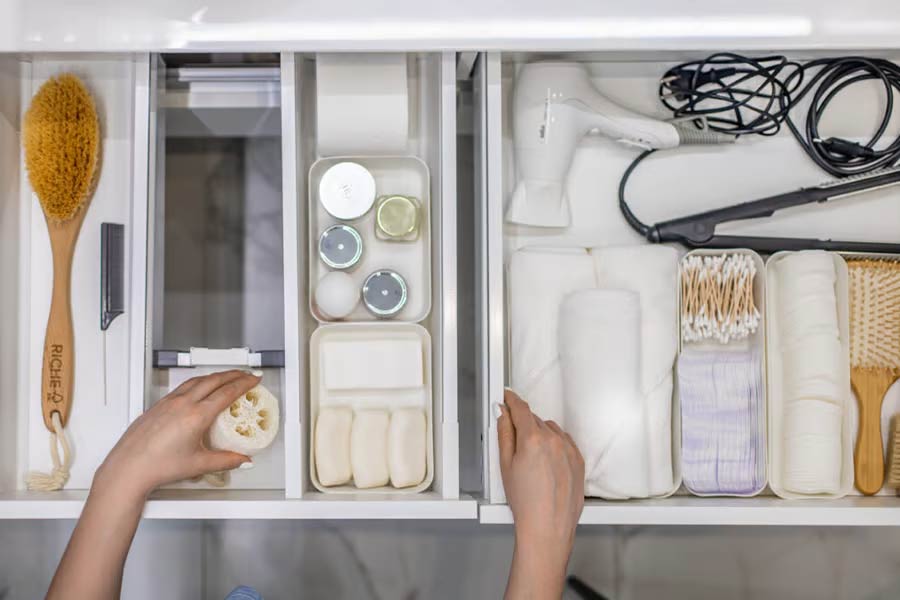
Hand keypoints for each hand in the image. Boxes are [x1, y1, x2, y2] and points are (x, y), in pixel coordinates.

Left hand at [93, 370, 257, 499]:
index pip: (226, 393)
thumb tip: (241, 460)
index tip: (253, 380)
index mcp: (196, 416)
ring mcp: (169, 402)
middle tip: (245, 374)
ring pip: (197, 380)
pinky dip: (198, 381)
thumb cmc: (157, 466)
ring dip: (215, 375)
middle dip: (233, 374)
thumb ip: (225, 461)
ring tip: (225, 376)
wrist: (128, 468)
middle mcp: (182, 404)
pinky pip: (183, 385)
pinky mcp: (158, 404)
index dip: (244, 384)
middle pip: (214, 380)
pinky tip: (199, 386)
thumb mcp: (198, 465)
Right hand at [498, 389, 583, 598]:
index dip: (511, 400)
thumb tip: (503, 414)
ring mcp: (569, 449)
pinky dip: (554, 444)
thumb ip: (504, 434)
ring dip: (540, 433)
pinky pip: (564, 441)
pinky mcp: (578, 459)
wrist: (548, 526)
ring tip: (531, 459)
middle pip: (534, 419)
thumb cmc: (526, 502)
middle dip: (523, 423)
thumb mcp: (505, 465)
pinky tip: (545, 462)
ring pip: (550, 429)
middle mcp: (554, 439)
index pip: (520, 408)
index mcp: (532, 438)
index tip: (507, 396)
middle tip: (514, 440)